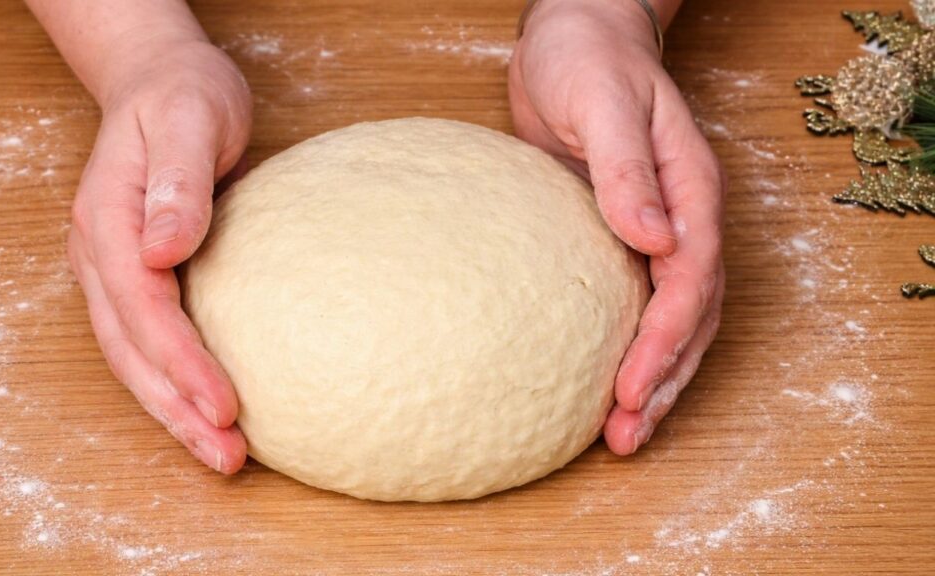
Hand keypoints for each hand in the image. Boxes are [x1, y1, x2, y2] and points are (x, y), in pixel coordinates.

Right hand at [68, 39, 252, 472]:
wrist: (162, 81)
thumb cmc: (182, 95)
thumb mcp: (189, 119)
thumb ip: (177, 183)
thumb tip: (162, 250)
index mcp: (107, 220)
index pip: (143, 307)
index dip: (181, 361)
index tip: (224, 404)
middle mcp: (101, 254)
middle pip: (131, 351)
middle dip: (177, 410)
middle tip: (227, 457)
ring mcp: (114, 269)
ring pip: (135, 358)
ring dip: (174, 411)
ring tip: (222, 454)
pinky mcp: (139, 276)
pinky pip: (150, 342)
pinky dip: (176, 382)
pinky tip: (208, 410)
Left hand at [509, 0, 724, 454]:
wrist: (574, 36)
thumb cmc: (588, 60)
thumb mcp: (606, 103)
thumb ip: (628, 171)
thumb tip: (652, 239)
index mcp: (690, 190)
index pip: (690, 280)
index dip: (664, 340)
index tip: (630, 387)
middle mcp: (683, 219)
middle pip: (691, 317)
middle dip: (663, 380)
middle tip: (625, 434)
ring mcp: (655, 232)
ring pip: (671, 320)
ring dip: (651, 378)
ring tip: (620, 431)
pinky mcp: (619, 238)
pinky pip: (633, 303)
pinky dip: (624, 347)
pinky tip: (598, 381)